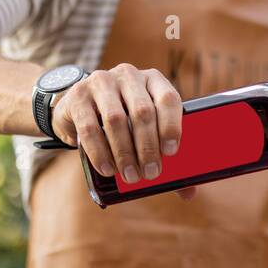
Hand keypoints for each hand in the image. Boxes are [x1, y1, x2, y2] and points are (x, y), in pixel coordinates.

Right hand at [51, 62, 195, 198]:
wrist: (78, 106)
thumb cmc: (122, 120)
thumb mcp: (144, 127)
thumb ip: (165, 153)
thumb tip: (189, 192)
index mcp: (153, 79)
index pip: (168, 98)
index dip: (172, 126)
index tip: (172, 153)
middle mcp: (129, 75)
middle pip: (143, 112)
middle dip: (148, 148)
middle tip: (151, 174)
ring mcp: (101, 82)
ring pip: (116, 120)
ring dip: (125, 153)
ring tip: (131, 176)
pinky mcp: (78, 96)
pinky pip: (90, 128)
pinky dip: (100, 152)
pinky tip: (108, 169)